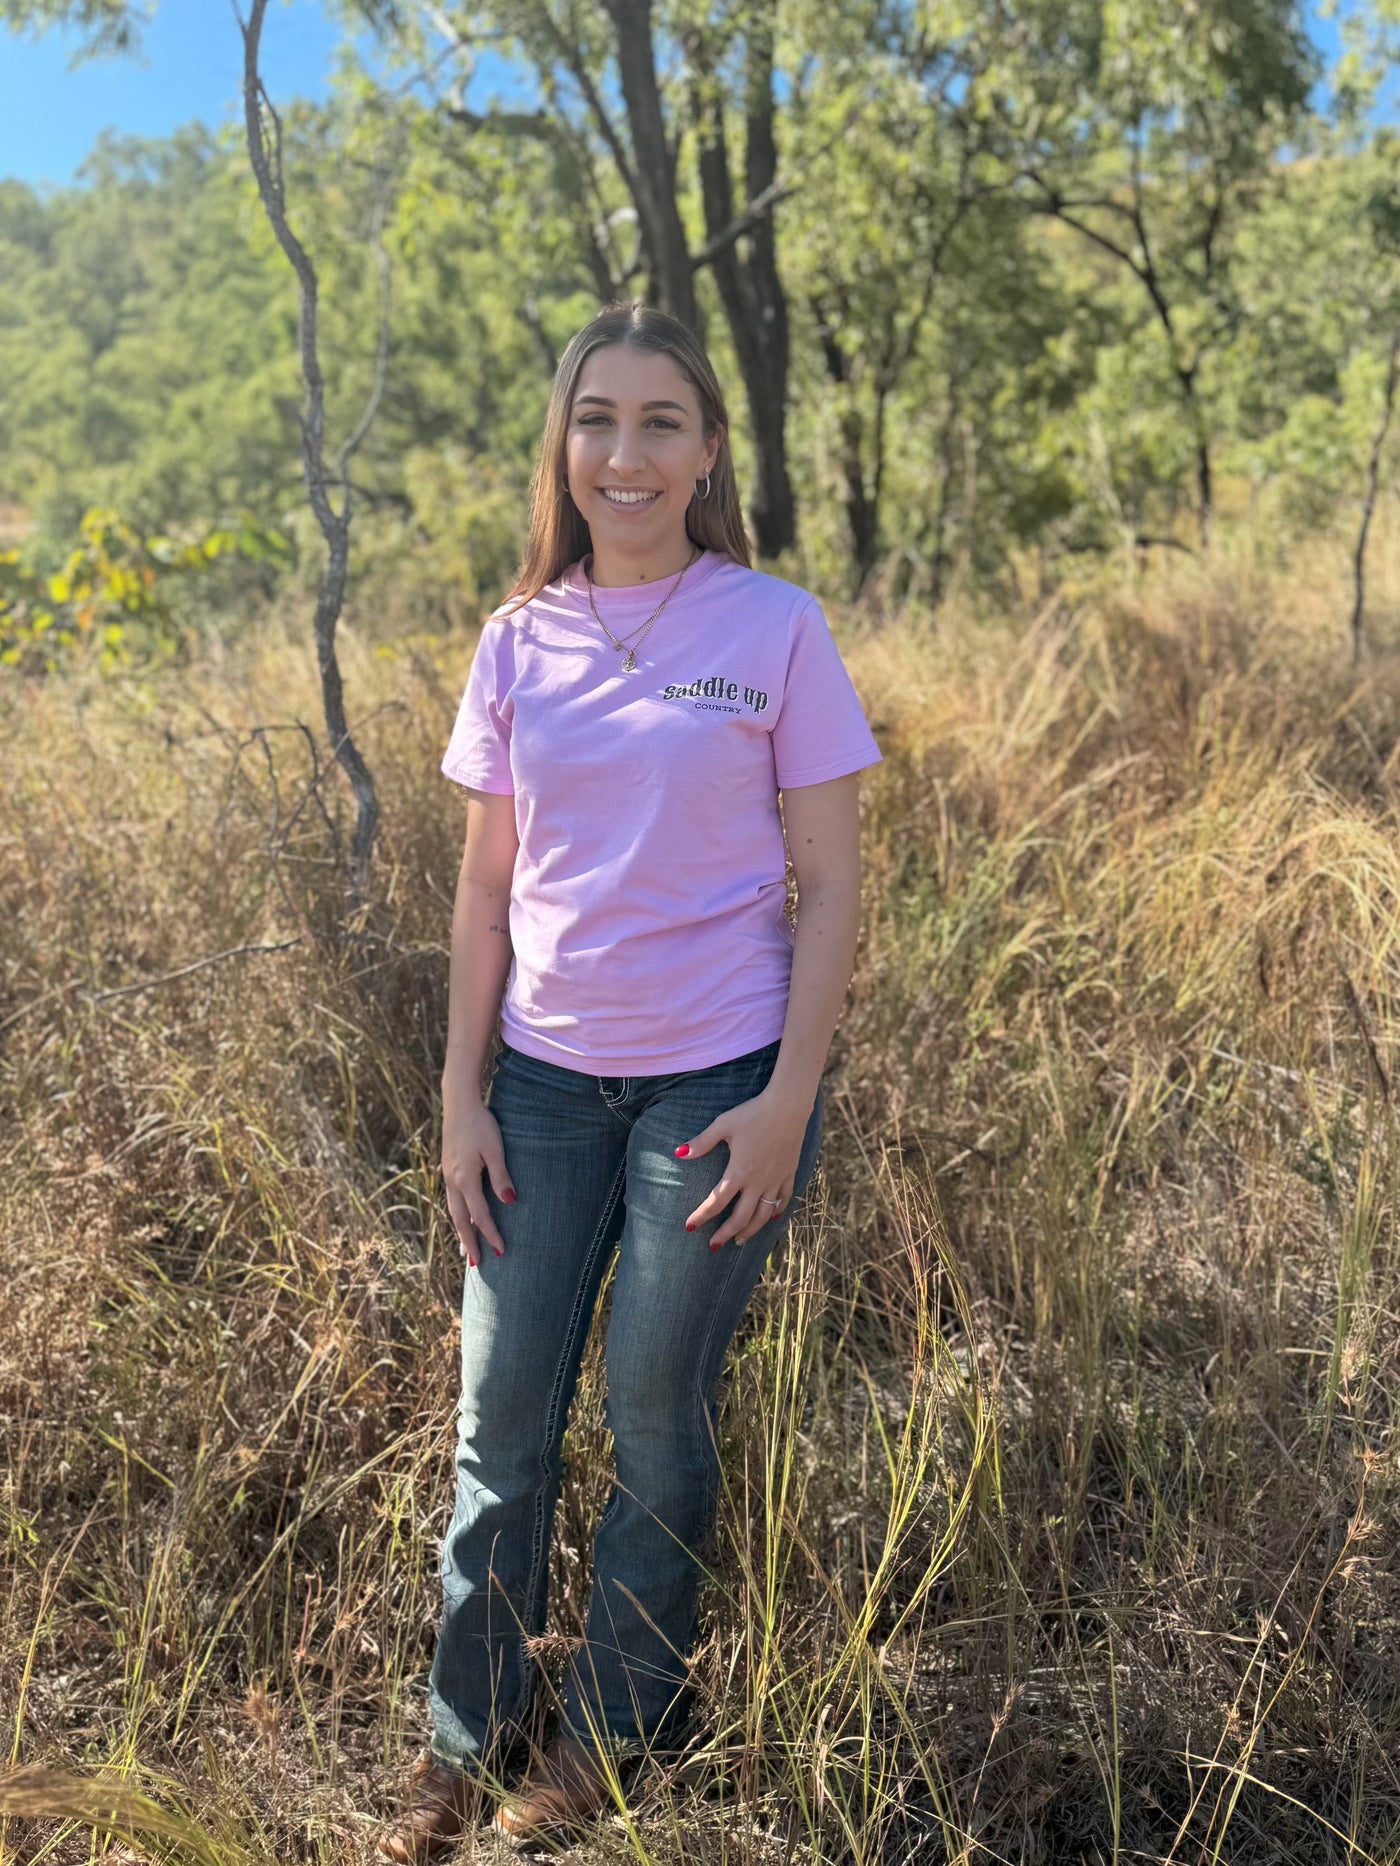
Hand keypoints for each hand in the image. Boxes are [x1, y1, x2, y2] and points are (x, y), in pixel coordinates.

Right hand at [441, 1093, 515, 1267]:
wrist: (458, 1104)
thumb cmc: (480, 1124)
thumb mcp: (495, 1149)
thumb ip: (501, 1176)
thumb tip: (510, 1201)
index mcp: (464, 1179)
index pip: (480, 1214)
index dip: (490, 1234)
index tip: (501, 1252)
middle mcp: (452, 1181)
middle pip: (460, 1219)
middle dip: (469, 1242)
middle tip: (476, 1264)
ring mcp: (448, 1175)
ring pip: (453, 1210)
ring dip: (461, 1231)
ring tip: (466, 1249)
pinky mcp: (449, 1169)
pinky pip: (452, 1199)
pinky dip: (458, 1215)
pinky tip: (463, 1218)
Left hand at [677, 1085, 811, 1249]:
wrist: (788, 1106)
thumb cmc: (753, 1113)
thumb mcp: (723, 1125)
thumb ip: (702, 1142)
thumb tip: (679, 1153)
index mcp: (739, 1171)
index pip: (716, 1202)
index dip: (701, 1217)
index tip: (689, 1227)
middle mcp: (758, 1181)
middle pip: (741, 1218)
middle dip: (726, 1234)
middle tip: (714, 1246)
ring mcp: (775, 1179)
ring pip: (763, 1215)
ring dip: (750, 1231)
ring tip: (740, 1240)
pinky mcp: (789, 1173)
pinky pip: (783, 1199)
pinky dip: (776, 1211)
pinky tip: (771, 1218)